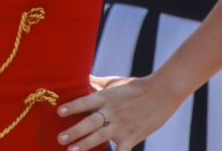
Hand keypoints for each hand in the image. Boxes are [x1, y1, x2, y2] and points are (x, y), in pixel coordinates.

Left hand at [56, 74, 182, 149]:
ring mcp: (122, 125)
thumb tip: (80, 78)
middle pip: (90, 122)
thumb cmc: (136, 86)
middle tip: (60, 138)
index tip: (59, 112)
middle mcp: (112, 111)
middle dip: (74, 131)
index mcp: (106, 97)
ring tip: (71, 150)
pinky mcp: (132, 137)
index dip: (73, 107)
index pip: (86, 102)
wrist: (162, 92)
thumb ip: (96, 83)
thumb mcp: (114, 82)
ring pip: (100, 137)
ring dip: (85, 145)